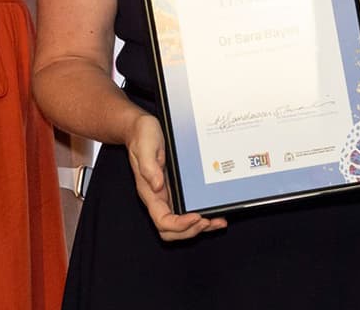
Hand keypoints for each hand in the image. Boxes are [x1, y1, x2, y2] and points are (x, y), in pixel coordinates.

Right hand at [124, 111, 225, 241]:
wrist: (141, 128)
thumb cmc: (142, 136)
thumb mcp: (145, 146)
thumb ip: (148, 166)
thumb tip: (157, 186)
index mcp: (150, 192)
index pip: (162, 221)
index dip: (179, 225)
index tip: (195, 217)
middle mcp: (159, 198)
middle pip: (172, 230)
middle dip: (191, 230)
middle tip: (208, 221)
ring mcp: (168, 196)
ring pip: (182, 225)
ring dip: (200, 227)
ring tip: (218, 221)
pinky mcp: (177, 190)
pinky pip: (188, 210)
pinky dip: (203, 216)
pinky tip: (216, 212)